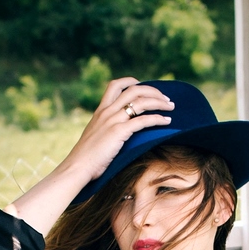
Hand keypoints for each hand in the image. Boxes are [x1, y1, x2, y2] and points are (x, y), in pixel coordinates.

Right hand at [9, 78, 175, 235]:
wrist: (77, 167)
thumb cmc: (86, 158)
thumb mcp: (94, 137)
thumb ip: (104, 130)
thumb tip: (116, 133)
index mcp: (100, 111)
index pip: (116, 85)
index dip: (132, 82)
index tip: (145, 86)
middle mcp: (107, 111)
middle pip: (134, 89)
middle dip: (153, 91)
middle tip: (166, 99)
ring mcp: (113, 120)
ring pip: (141, 101)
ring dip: (159, 102)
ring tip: (171, 107)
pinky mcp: (119, 132)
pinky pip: (143, 120)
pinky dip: (157, 119)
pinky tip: (167, 122)